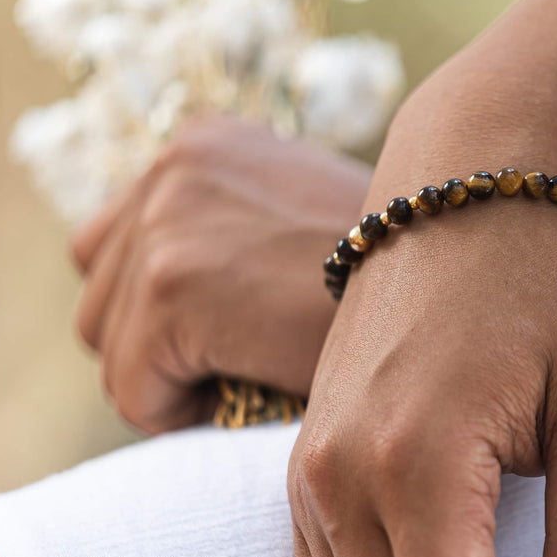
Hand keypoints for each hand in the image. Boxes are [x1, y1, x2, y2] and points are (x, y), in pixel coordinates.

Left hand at [70, 115, 370, 432]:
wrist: (459, 294)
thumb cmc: (391, 286)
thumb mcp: (299, 227)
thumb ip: (229, 235)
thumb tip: (163, 294)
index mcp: (201, 143)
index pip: (113, 253)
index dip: (169, 318)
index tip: (244, 333)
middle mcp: (172, 164)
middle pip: (97, 302)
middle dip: (161, 353)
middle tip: (249, 364)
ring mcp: (166, 219)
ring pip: (108, 353)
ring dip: (173, 383)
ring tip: (254, 374)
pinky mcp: (171, 284)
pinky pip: (132, 393)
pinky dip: (186, 414)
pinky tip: (257, 387)